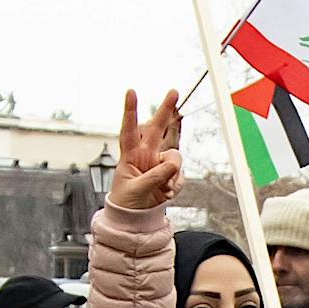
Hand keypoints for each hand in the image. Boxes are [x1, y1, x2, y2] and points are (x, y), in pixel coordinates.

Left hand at [110, 87, 182, 209]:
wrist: (136, 216)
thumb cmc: (127, 200)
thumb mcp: (137, 189)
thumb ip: (155, 176)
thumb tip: (173, 164)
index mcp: (130, 154)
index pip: (129, 129)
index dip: (130, 111)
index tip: (132, 92)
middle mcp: (145, 154)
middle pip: (156, 127)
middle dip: (165, 109)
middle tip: (173, 91)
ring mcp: (159, 163)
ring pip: (175, 157)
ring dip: (173, 174)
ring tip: (164, 189)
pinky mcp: (170, 174)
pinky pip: (181, 175)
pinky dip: (176, 185)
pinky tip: (166, 193)